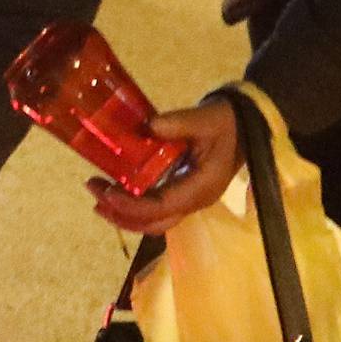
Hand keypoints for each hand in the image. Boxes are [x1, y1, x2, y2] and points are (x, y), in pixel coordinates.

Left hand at [88, 95, 239, 234]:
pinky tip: (115, 187)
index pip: (162, 207)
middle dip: (122, 215)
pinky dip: (133, 204)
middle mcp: (195, 200)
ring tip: (97, 193)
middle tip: (94, 196)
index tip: (107, 193)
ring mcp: (189, 198)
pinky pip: (156, 207)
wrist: (246, 124)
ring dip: (125, 213)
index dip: (132, 205)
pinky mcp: (183, 191)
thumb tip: (148, 126)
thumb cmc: (226, 122)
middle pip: (155, 223)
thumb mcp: (206, 118)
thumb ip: (179, 123)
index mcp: (202, 187)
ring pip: (155, 220)